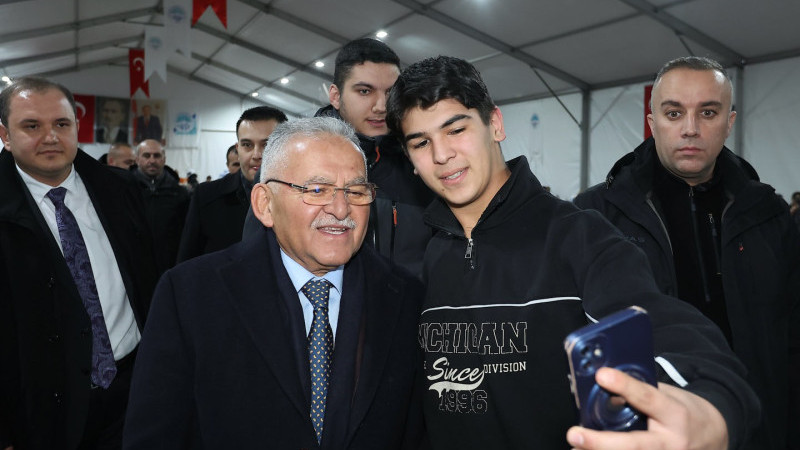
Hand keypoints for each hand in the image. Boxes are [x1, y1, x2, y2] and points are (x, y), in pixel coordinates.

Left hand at [566, 367, 727, 449]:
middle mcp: (671, 443)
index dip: (624, 386)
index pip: (647, 398)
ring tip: (576, 448)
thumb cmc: (684, 413)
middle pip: (634, 445)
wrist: (714, 438)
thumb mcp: (668, 396)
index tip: (601, 375)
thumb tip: (604, 389)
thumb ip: (640, 395)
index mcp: (675, 415)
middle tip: (574, 435)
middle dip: (600, 442)